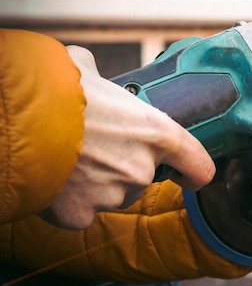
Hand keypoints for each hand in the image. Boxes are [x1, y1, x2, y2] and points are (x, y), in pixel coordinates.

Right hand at [38, 46, 214, 229]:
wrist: (16, 120)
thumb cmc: (56, 88)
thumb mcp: (87, 69)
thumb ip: (103, 79)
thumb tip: (89, 70)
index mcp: (157, 133)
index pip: (199, 166)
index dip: (194, 172)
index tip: (188, 176)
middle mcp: (142, 169)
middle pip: (143, 177)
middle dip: (123, 166)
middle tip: (94, 146)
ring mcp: (113, 195)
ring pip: (112, 195)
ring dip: (98, 183)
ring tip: (70, 158)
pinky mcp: (81, 215)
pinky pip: (82, 211)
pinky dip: (70, 201)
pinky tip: (55, 180)